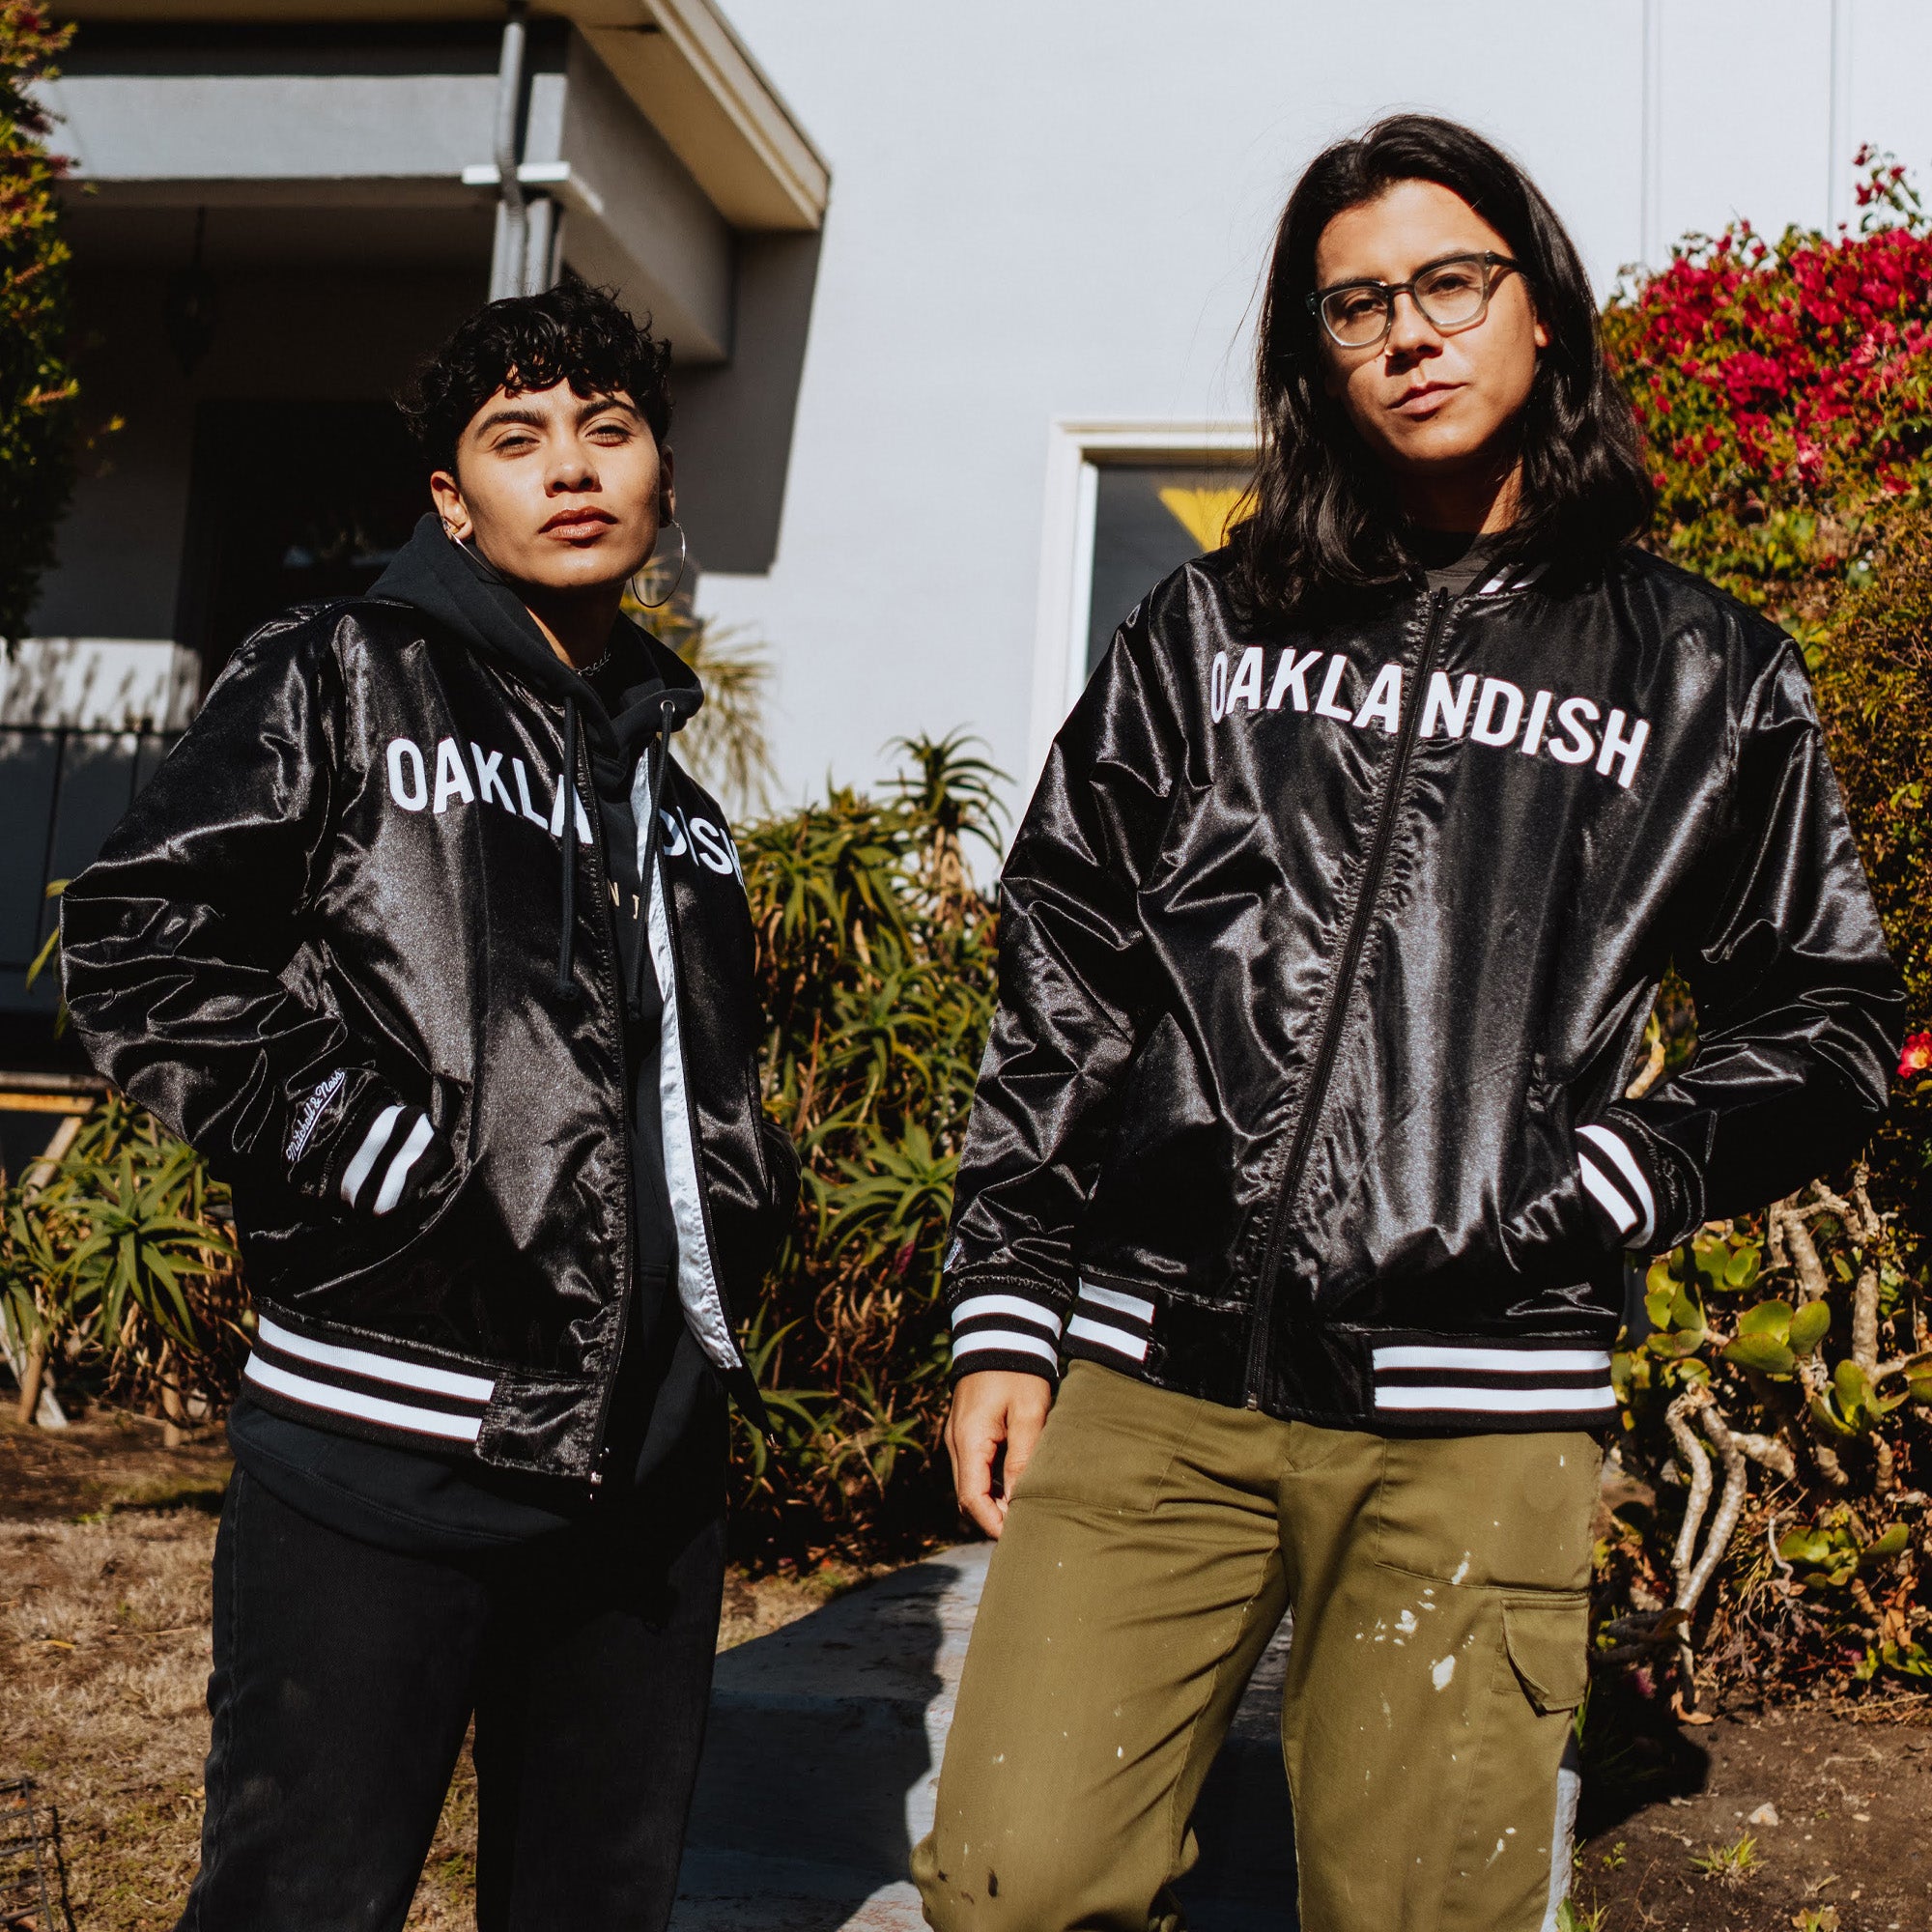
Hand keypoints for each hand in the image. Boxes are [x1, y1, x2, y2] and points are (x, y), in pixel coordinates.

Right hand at [944, 1370, 1053, 1539]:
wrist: (1001, 1333)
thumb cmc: (1018, 1372)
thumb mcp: (1028, 1413)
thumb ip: (1022, 1458)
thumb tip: (1020, 1502)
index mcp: (968, 1442)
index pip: (972, 1500)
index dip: (993, 1525)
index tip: (1018, 1538)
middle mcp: (956, 1444)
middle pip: (968, 1498)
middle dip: (994, 1519)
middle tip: (1027, 1529)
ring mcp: (959, 1438)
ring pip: (971, 1485)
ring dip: (994, 1502)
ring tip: (1026, 1512)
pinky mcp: (967, 1432)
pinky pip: (975, 1468)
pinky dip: (992, 1484)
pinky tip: (1017, 1486)